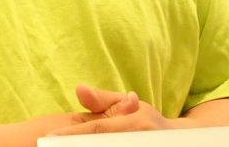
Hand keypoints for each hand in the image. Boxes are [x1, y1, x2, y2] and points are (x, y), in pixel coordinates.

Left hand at [42, 84, 172, 135]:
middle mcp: (140, 139)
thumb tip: (78, 88)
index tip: (49, 138)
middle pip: (99, 145)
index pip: (97, 130)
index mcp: (136, 122)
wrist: (178, 140)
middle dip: (74, 146)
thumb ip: (101, 99)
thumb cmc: (146, 120)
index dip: (72, 135)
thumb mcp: (127, 103)